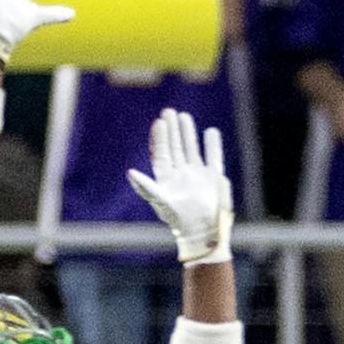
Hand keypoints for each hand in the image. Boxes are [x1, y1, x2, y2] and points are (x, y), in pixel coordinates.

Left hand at [127, 107, 234, 263]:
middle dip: (172, 130)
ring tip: (184, 116)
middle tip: (169, 111)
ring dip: (188, 133)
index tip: (160, 122)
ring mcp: (197, 176)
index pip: (162, 154)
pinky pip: (213, 157)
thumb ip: (147, 187)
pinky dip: (212, 145)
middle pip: (175, 148)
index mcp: (166, 180)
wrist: (203, 232)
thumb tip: (130, 172)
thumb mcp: (161, 202)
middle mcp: (180, 175)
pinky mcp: (213, 179)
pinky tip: (210, 131)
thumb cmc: (179, 220)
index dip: (161, 138)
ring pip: (191, 149)